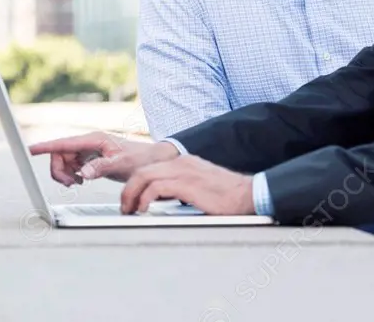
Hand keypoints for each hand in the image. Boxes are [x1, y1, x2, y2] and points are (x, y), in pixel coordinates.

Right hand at [28, 131, 179, 184]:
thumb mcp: (122, 165)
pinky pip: (71, 166)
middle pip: (60, 154)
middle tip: (70, 184)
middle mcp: (88, 143)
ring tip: (77, 184)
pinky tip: (81, 181)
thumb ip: (101, 167)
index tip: (29, 150)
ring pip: (63, 161)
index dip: (45, 147)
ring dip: (64, 174)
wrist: (152, 160)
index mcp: (94, 140)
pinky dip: (71, 175)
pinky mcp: (90, 158)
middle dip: (58, 170)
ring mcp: (88, 150)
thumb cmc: (140, 159)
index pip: (64, 143)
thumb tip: (83, 173)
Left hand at [120, 155, 254, 215]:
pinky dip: (144, 198)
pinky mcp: (187, 183)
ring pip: (144, 176)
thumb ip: (181, 187)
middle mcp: (180, 162)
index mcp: (183, 162)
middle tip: (125, 208)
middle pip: (142, 170)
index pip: (150, 168)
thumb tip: (163, 198)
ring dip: (131, 195)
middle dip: (128, 190)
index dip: (135, 184)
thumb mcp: (199, 186)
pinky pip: (156, 187)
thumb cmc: (226, 195)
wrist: (248, 194)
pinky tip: (144, 210)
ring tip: (130, 211)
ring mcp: (183, 171)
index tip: (131, 200)